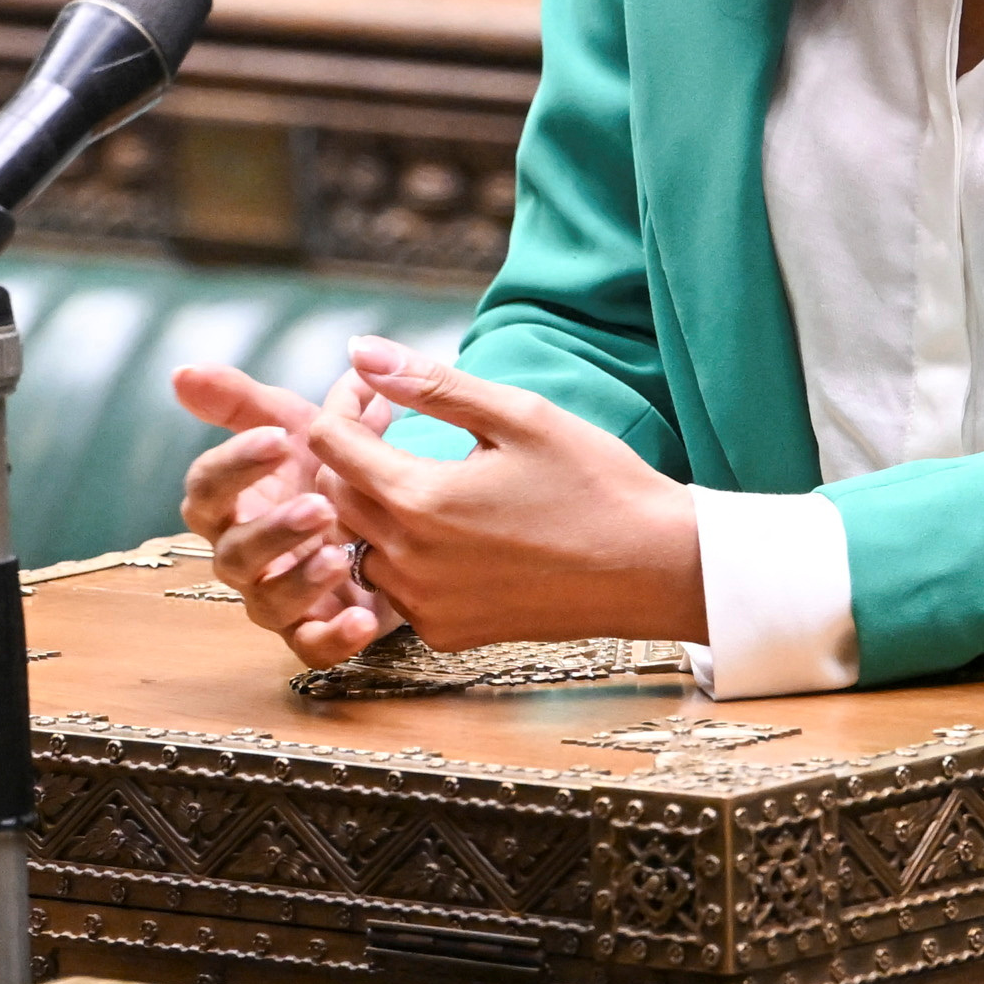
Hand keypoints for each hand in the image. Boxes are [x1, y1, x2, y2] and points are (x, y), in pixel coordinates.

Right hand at [172, 359, 405, 665]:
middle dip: (272, 530)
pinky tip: (364, 615)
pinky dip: (334, 637)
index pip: (207, 488)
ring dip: (301, 580)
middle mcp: (242, 555)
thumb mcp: (293, 425)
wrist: (386, 520)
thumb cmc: (323, 470)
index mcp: (229, 504)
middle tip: (318, 504)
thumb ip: (245, 401)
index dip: (235, 465)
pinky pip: (310, 648)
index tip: (278, 438)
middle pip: (232, 553)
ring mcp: (273, 598)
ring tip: (341, 553)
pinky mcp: (312, 632)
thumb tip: (182, 372)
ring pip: (267, 602)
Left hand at [291, 340, 707, 648]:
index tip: (374, 393)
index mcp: (420, 501)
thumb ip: (430, 384)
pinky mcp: (446, 633)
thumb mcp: (517, 415)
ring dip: (372, 506)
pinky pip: (393, 588)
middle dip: (351, 453)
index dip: (342, 406)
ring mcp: (426, 606)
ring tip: (419, 474)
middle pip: (333, 497)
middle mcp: (409, 562)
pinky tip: (445, 529)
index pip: (328, 445)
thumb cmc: (595, 483)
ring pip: (357, 545)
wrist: (655, 568)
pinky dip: (402, 554)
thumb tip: (360, 350)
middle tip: (392, 423)